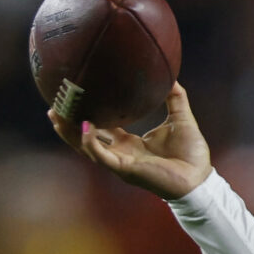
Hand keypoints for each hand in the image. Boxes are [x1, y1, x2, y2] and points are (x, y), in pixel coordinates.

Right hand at [52, 81, 211, 200]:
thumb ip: (175, 97)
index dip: (86, 114)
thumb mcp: (181, 118)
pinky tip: (85, 125)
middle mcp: (120, 154)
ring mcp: (120, 163)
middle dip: (67, 124)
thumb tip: (171, 73)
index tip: (74, 96)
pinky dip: (91, 142)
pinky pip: (102, 155)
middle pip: (85, 139)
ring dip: (70, 132)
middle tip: (52, 105)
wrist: (201, 180)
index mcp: (129, 144)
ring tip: (55, 114)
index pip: (101, 128)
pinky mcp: (125, 170)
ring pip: (86, 148)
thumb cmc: (191, 154)